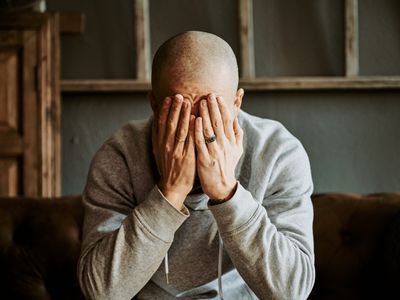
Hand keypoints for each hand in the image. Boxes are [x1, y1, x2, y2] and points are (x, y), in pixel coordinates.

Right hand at [152, 94, 195, 208]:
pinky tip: (195, 119)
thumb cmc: (168, 165)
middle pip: (170, 124)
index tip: (168, 98)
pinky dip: (192, 130)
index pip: (160, 123)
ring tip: (188, 102)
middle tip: (179, 96)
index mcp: (159, 143)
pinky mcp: (187, 158)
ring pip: (180, 130)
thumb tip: (157, 114)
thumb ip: (159, 132)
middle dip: (175, 109)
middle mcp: (167, 146)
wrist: (172, 186)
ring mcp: (177, 152)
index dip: (164, 110)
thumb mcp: (159, 148)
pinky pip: (190, 141)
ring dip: (183, 115)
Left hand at [194, 94, 242, 201]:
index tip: (219, 96)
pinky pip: (201, 143)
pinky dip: (198, 131)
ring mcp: (214, 152)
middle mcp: (225, 145)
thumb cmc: (227, 166)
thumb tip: (236, 117)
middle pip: (220, 123)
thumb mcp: (237, 150)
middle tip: (209, 94)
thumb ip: (237, 133)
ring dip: (206, 115)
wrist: (222, 187)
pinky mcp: (205, 159)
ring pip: (210, 130)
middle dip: (214, 107)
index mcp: (232, 142)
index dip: (224, 108)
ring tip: (201, 102)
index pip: (229, 121)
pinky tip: (195, 120)